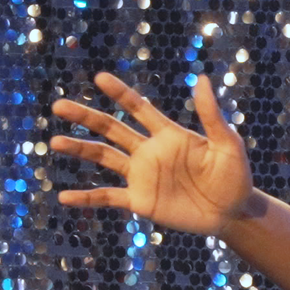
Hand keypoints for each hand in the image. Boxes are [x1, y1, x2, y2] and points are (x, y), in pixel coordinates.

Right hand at [51, 72, 256, 235]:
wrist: (234, 212)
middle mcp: (149, 151)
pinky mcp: (140, 200)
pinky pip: (108, 197)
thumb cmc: (235, 176)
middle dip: (85, 117)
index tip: (99, 77)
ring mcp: (142, 176)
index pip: (139, 109)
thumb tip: (202, 78)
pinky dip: (86, 198)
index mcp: (169, 135)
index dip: (120, 93)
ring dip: (79, 149)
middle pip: (111, 129)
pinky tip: (64, 197)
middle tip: (58, 105)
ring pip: (104, 157)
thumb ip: (212, 116)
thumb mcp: (228, 145)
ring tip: (54, 142)